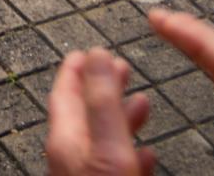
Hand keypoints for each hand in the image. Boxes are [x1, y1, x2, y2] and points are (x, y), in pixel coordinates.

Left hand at [46, 47, 152, 175]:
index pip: (65, 92)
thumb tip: (97, 53)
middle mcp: (71, 155)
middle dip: (105, 87)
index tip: (90, 49)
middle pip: (86, 111)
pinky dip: (130, 150)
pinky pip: (115, 165)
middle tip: (124, 67)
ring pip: (103, 138)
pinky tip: (147, 152)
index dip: (77, 68)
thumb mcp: (107, 148)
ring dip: (122, 116)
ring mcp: (85, 174)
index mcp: (66, 138)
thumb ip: (102, 102)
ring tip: (143, 101)